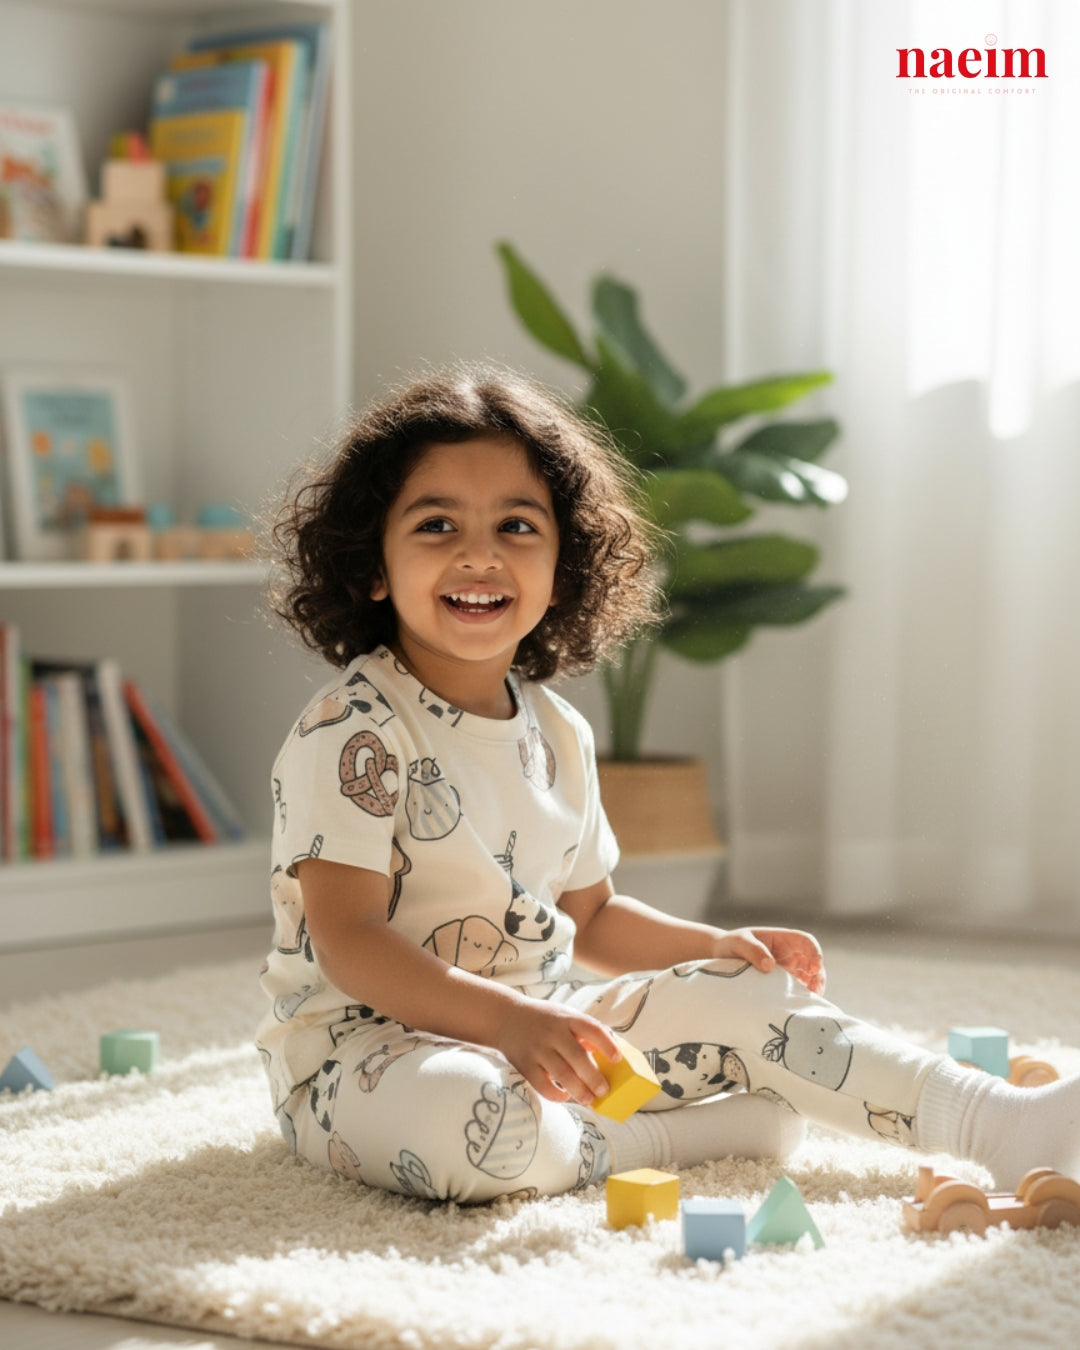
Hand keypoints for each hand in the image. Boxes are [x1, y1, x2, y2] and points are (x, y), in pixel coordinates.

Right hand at [494, 997, 622, 1105]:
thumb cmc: (544, 1019)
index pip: (592, 1029)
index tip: (617, 1059)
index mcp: (567, 1018)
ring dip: (579, 1090)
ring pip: (562, 1074)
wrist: (505, 1016)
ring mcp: (538, 1048)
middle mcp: (553, 1032)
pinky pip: (542, 1084)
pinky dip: (555, 1094)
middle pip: (578, 1057)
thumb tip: (612, 1050)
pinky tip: (564, 1097)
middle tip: (604, 1091)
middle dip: (594, 1077)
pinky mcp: (524, 1063)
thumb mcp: (564, 1015)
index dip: (607, 1045)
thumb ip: (585, 1030)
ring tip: (589, 1100)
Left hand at [715, 926, 825, 994]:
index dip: (815, 953)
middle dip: (818, 976)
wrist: (720, 957)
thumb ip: (754, 950)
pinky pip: (797, 990)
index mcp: (782, 939)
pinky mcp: (781, 983)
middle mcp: (789, 954)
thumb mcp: (739, 942)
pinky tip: (797, 1006)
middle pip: (813, 963)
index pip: (806, 941)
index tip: (814, 967)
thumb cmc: (731, 944)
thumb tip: (770, 965)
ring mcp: (787, 969)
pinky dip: (801, 997)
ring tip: (808, 1001)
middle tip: (815, 991)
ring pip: (809, 978)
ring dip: (813, 989)